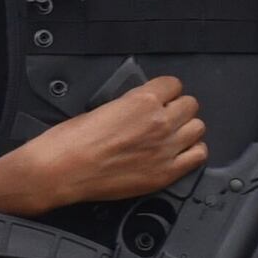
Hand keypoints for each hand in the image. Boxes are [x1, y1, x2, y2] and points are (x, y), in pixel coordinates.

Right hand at [3, 74, 206, 209]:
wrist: (58, 171)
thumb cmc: (68, 143)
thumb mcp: (100, 108)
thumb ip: (130, 106)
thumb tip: (141, 109)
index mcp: (142, 101)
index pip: (174, 84)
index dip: (165, 91)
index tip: (160, 98)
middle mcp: (160, 122)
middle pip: (190, 105)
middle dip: (177, 109)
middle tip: (163, 118)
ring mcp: (165, 149)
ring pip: (198, 128)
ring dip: (186, 130)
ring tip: (170, 136)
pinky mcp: (165, 173)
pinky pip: (198, 156)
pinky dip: (191, 152)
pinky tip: (177, 153)